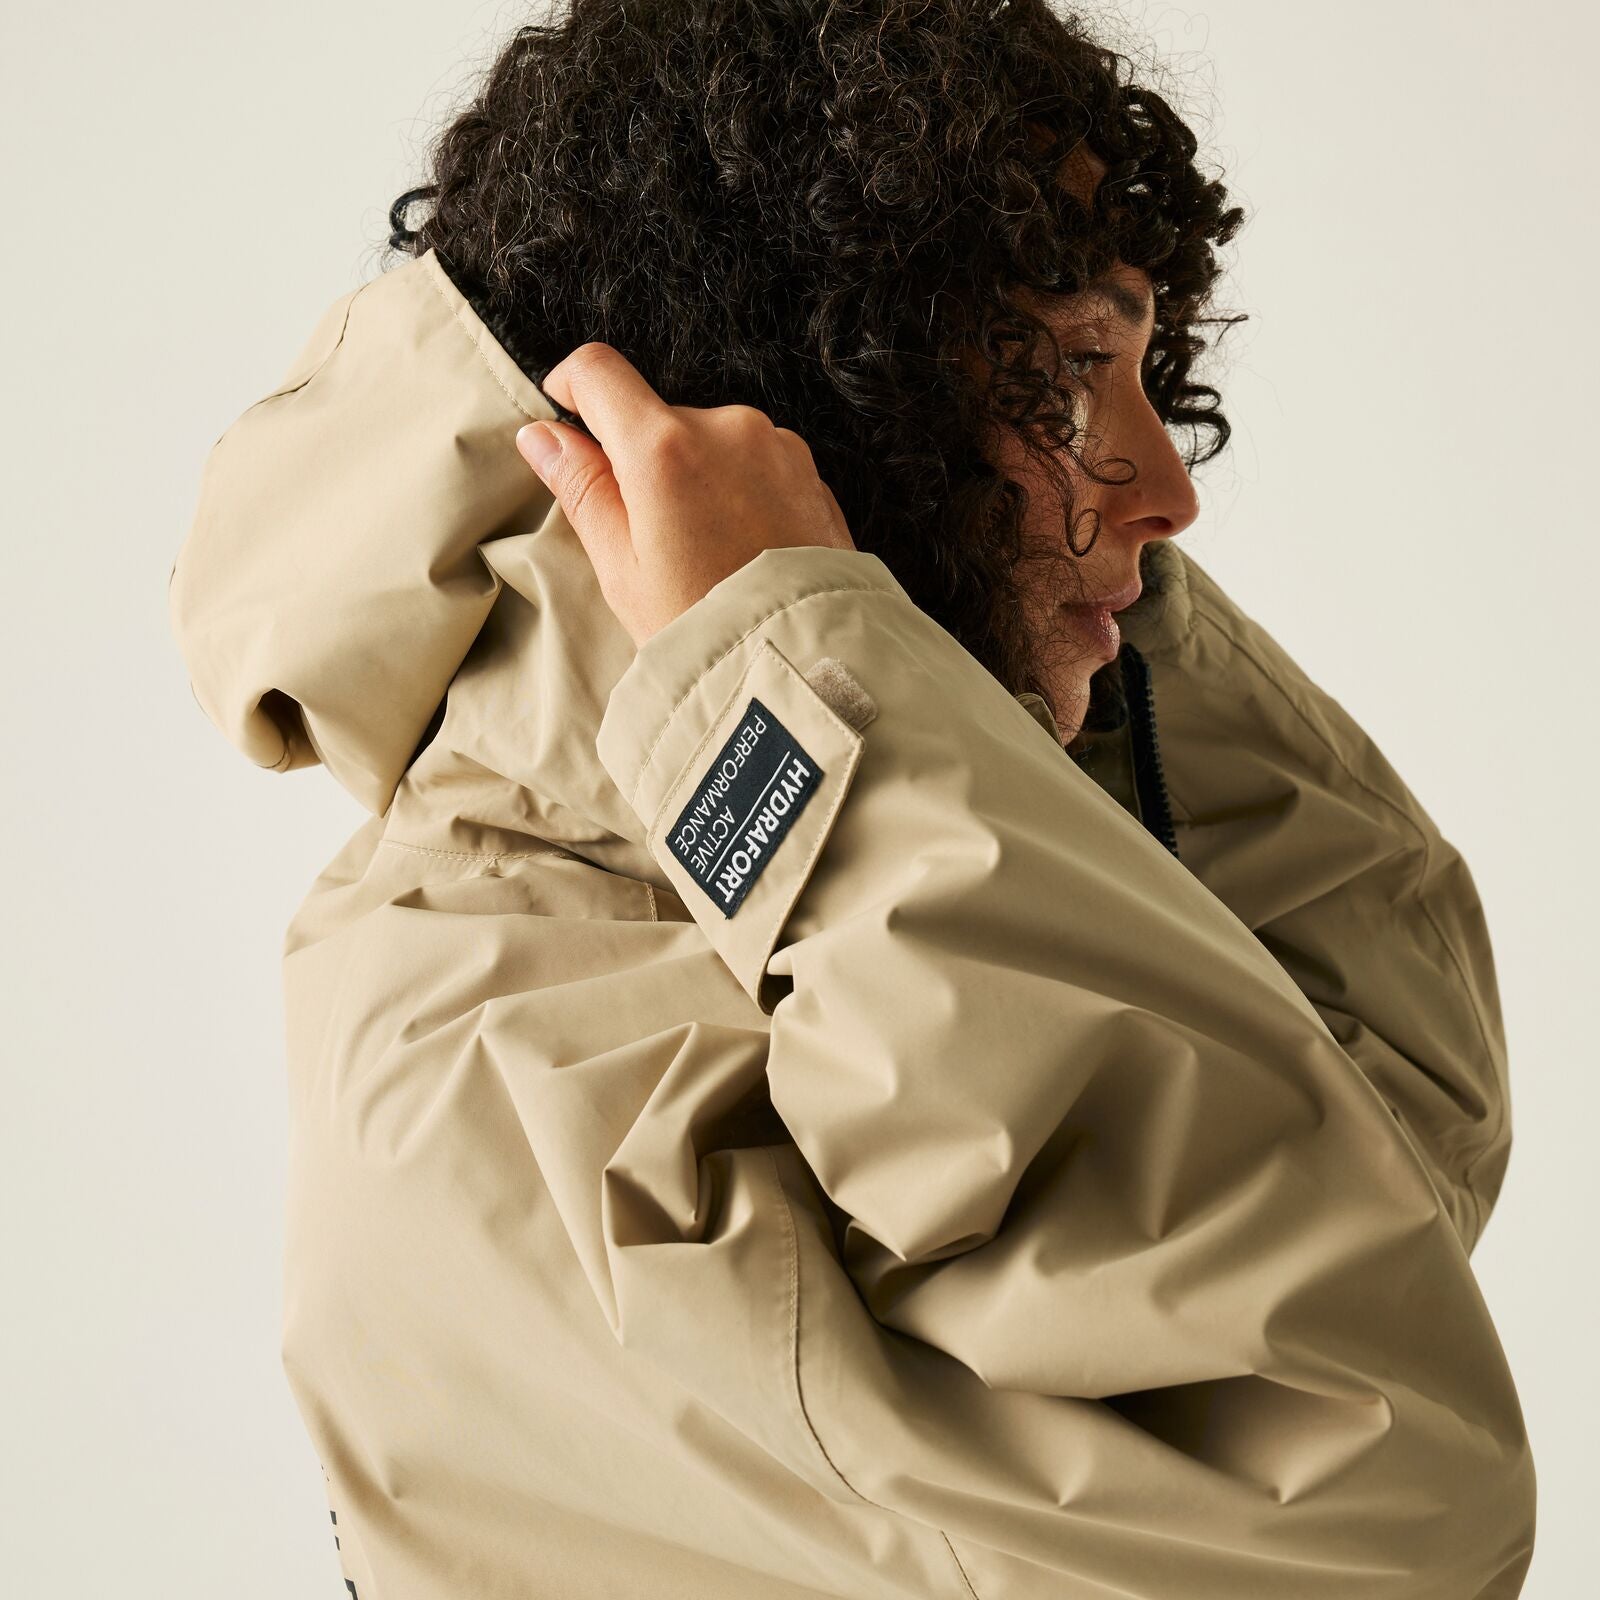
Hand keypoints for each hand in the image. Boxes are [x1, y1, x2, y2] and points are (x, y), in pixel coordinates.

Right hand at [514, 342, 855, 645]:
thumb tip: (543, 436)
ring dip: (694, 477)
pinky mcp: (809, 470)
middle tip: (650, 538)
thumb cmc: (705, 628)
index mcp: (665, 447)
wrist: (802, 664)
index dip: (572, 390)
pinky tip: (742, 550)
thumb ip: (582, 489)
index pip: (599, 372)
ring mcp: (776, 445)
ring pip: (709, 441)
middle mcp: (726, 428)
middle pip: (658, 417)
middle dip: (642, 462)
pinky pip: (755, 463)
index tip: (569, 425)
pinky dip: (737, 493)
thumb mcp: (623, 569)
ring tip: (704, 554)